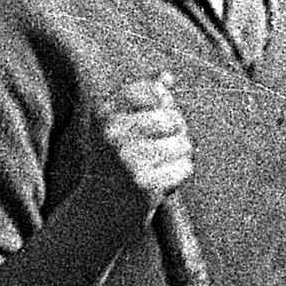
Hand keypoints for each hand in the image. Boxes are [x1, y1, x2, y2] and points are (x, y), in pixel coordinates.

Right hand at [92, 74, 194, 215]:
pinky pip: (184, 168)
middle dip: (179, 132)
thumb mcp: (119, 126)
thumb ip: (143, 99)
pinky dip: (180, 174)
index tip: (159, 120)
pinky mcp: (144, 185)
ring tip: (163, 164)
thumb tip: (167, 76)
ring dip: (182, 155)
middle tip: (167, 146)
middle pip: (173, 118)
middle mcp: (112, 134)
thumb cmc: (116, 162)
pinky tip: (163, 180)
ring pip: (183, 144)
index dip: (167, 105)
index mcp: (104, 113)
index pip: (153, 91)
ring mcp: (127, 160)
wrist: (101, 209)